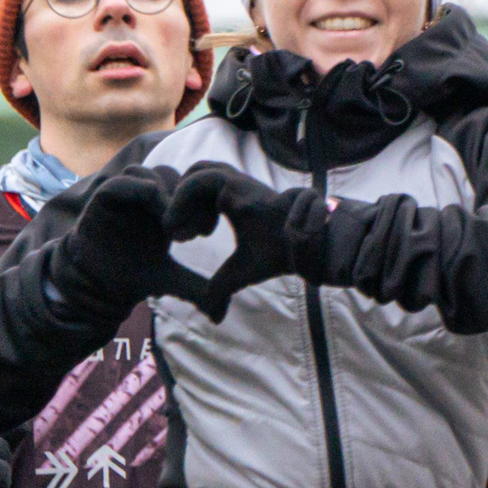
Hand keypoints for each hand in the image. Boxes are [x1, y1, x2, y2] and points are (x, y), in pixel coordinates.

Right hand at [45, 173, 213, 317]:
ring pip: (147, 172)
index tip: (207, 232)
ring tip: (172, 226)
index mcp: (163, 207)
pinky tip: (153, 216)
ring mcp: (123, 195)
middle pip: (171, 175)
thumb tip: (220, 313)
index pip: (186, 185)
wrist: (99, 286)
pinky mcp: (102, 200)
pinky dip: (137, 190)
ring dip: (164, 194)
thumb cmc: (133, 274)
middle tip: (193, 230)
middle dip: (186, 198)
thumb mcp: (172, 279)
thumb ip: (197, 288)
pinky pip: (119, 182)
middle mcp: (143, 196)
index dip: (201, 202)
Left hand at [163, 164, 333, 320]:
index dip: (186, 210)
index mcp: (234, 201)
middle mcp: (234, 186)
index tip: (189, 239)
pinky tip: (185, 229)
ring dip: (180, 199)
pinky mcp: (238, 184)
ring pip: (196, 170)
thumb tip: (213, 316)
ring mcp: (237, 181)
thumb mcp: (240, 272)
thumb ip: (221, 287)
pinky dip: (183, 198)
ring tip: (180, 233)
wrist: (307, 247)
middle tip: (184, 234)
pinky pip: (200, 178)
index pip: (199, 191)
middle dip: (180, 200)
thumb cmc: (280, 255)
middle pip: (196, 172)